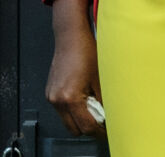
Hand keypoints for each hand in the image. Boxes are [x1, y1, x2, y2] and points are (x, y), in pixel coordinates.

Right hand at [46, 0, 104, 137]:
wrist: (70, 37)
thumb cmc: (86, 51)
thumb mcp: (101, 76)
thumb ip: (104, 98)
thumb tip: (110, 113)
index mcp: (70, 98)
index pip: (86, 126)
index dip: (100, 131)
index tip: (109, 130)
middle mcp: (57, 100)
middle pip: (74, 128)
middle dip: (89, 128)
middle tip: (104, 122)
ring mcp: (51, 97)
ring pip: (67, 120)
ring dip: (81, 119)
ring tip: (97, 108)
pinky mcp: (50, 92)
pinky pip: (62, 110)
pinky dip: (74, 110)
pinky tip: (87, 99)